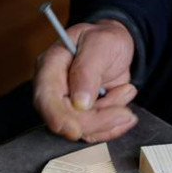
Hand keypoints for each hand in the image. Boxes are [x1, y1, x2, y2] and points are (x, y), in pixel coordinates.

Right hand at [33, 20, 137, 141]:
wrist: (117, 47)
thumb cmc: (105, 40)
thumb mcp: (100, 43)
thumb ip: (88, 70)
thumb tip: (79, 102)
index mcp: (50, 66)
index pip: (45, 97)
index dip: (57, 116)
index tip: (75, 130)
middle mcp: (54, 90)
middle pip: (66, 119)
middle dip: (98, 120)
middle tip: (125, 112)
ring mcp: (67, 106)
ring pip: (83, 130)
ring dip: (110, 119)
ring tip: (126, 91)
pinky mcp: (82, 117)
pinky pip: (94, 132)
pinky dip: (114, 126)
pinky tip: (126, 112)